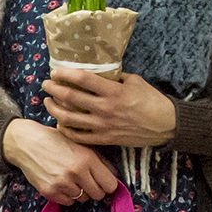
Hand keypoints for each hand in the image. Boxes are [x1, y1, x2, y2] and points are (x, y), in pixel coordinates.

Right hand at [2, 120, 118, 204]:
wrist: (27, 143)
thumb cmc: (55, 141)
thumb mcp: (81, 144)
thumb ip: (100, 160)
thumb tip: (114, 176)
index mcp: (87, 159)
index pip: (110, 185)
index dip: (108, 185)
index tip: (104, 182)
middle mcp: (76, 172)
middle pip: (98, 195)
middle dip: (95, 189)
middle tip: (88, 181)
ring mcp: (62, 183)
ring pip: (83, 199)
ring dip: (80, 192)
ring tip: (71, 179)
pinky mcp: (49, 191)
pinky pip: (68, 202)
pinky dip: (67, 195)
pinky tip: (61, 183)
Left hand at [40, 69, 177, 147]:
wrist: (165, 125)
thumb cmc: (151, 100)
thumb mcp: (135, 81)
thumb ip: (114, 78)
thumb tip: (96, 72)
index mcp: (114, 91)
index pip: (83, 79)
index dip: (65, 74)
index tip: (56, 71)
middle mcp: (106, 109)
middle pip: (71, 98)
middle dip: (53, 89)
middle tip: (46, 84)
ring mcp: (103, 126)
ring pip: (70, 119)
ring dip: (54, 109)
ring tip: (48, 102)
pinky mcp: (105, 139)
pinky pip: (79, 137)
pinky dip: (66, 130)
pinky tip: (60, 122)